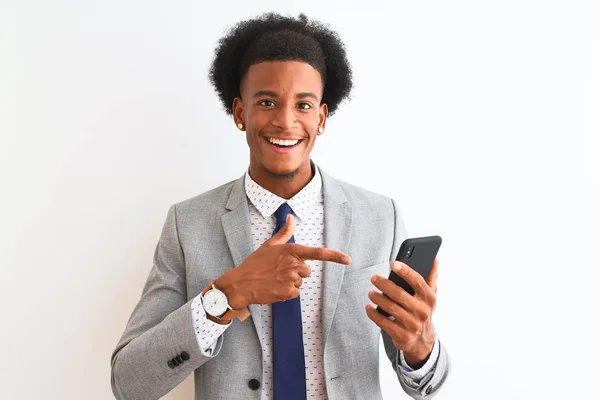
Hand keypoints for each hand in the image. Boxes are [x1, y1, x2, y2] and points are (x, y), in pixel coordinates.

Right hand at [215, 213, 350, 308]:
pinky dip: (286, 293)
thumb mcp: (269, 245)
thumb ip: (284, 232)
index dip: (335, 256)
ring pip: (300, 282)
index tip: (347, 259)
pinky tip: (275, 288)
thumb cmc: (254, 264)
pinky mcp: (288, 292)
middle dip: (296, 272)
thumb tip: (290, 218)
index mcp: (291, 251)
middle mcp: (293, 264)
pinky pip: (295, 293)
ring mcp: (291, 279)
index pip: (317, 253)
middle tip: (279, 271)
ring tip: (275, 280)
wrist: (241, 283)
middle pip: (307, 271)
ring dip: (290, 283)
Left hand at [365, 258, 438, 367]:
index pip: (418, 281)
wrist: (422, 341)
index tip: (393, 264)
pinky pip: (383, 322)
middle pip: (399, 294)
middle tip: (374, 278)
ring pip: (390, 307)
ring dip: (377, 298)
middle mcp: (422, 311)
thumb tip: (435, 259)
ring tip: (370, 292)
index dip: (405, 271)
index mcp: (429, 298)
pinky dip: (373, 314)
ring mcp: (412, 324)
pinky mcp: (402, 335)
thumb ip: (431, 277)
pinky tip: (368, 307)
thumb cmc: (422, 311)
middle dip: (384, 284)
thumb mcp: (429, 296)